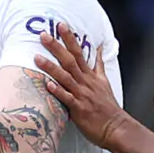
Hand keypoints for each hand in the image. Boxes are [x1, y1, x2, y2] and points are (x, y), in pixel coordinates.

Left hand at [35, 21, 123, 142]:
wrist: (116, 127)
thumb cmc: (108, 106)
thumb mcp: (104, 82)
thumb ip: (99, 65)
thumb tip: (99, 48)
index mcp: (90, 76)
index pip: (79, 53)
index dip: (70, 39)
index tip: (61, 25)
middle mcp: (85, 82)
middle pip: (70, 60)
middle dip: (57, 46)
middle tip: (43, 35)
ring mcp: (82, 95)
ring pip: (65, 77)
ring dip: (51, 67)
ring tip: (36, 57)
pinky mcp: (79, 108)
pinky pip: (67, 98)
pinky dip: (58, 91)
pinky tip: (48, 85)